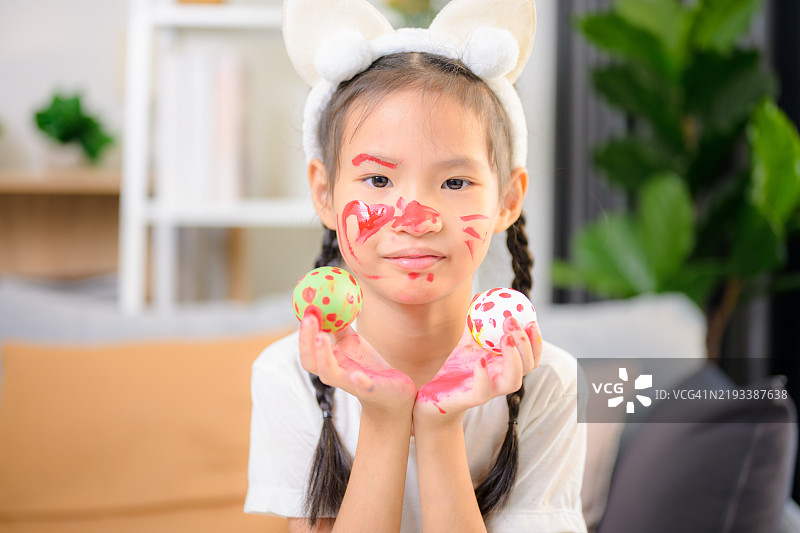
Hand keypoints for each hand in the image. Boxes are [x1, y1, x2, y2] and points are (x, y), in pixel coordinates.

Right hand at [299, 309, 416, 417]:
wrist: (391, 391)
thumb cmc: (367, 364)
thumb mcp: (351, 341)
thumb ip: (338, 325)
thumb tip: (329, 300)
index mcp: (329, 361)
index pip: (308, 349)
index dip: (304, 331)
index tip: (306, 309)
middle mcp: (336, 373)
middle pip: (311, 362)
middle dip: (306, 340)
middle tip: (309, 318)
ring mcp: (352, 382)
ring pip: (330, 375)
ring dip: (323, 356)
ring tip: (321, 336)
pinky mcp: (371, 390)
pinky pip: (362, 387)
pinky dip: (358, 382)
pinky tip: (357, 375)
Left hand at [414, 317, 541, 423]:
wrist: (435, 394)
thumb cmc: (456, 367)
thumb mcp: (466, 340)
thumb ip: (475, 321)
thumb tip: (481, 294)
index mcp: (506, 365)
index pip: (531, 356)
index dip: (535, 339)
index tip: (531, 318)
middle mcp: (503, 379)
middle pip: (527, 365)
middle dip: (526, 343)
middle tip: (513, 321)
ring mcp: (490, 391)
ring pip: (513, 381)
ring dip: (513, 359)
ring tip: (506, 338)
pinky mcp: (473, 400)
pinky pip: (483, 390)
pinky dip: (484, 375)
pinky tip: (481, 360)